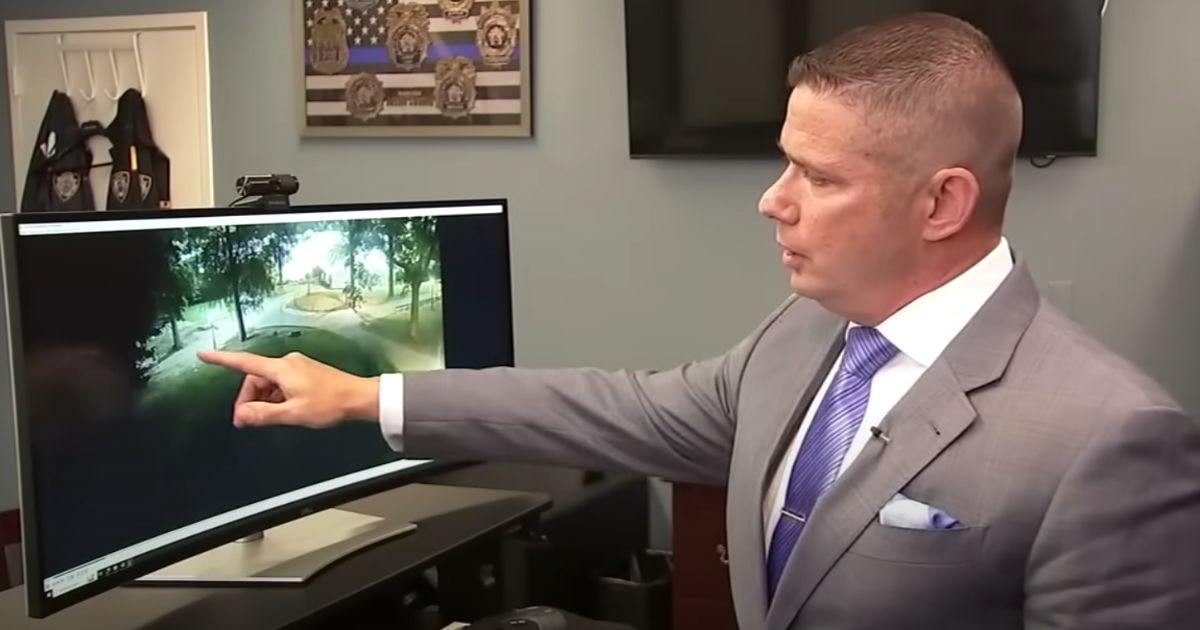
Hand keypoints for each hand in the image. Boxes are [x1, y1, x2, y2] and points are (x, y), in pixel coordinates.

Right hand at [197, 350, 379, 427]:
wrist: (360, 398)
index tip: (204, 354)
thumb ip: (264, 414)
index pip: (244, 362)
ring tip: (269, 419)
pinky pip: (281, 383)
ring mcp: (297, 367)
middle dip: (249, 398)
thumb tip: (240, 416)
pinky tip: (282, 411)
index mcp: (281, 368)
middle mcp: (287, 363)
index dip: (222, 359)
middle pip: (256, 378)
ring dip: (263, 400)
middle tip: (248, 421)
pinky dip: (275, 397)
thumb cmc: (329, 404)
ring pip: (269, 383)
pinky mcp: (305, 373)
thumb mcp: (293, 413)